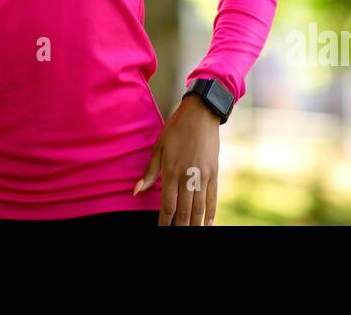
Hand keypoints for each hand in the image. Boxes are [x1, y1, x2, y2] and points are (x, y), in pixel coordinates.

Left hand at [133, 93, 220, 224]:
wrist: (201, 114)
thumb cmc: (176, 129)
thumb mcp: (159, 147)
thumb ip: (149, 172)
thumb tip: (136, 191)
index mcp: (172, 171)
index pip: (168, 204)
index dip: (164, 221)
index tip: (161, 230)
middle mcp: (188, 176)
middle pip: (184, 210)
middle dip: (180, 226)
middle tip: (176, 235)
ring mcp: (203, 175)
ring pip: (199, 207)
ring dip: (195, 224)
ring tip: (191, 232)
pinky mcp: (214, 172)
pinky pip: (213, 197)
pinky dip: (211, 212)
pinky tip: (208, 223)